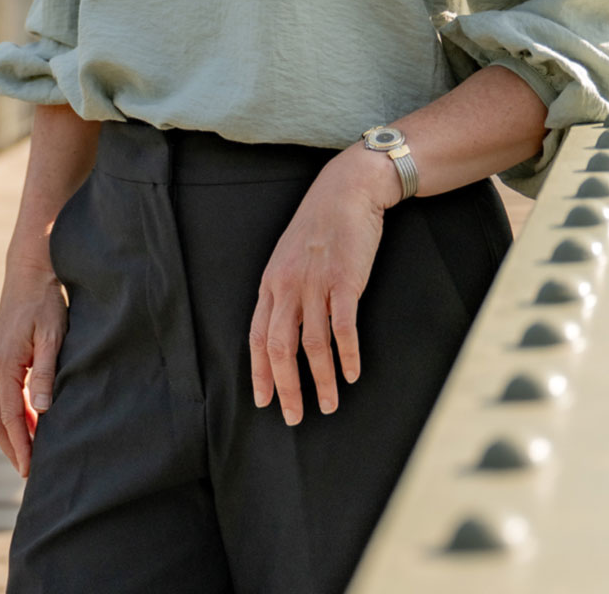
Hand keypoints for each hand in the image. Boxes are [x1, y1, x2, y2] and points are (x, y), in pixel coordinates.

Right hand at [0, 256, 68, 477]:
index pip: (11, 417)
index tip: (31, 471)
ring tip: (29, 456)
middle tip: (29, 474)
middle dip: (12, 448)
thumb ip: (47, 373)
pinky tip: (28, 423)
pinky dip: (11, 416)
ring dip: (11, 434)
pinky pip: (0, 395)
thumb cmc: (45, 302)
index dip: (22, 446)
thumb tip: (43, 410)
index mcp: (3, 365)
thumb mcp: (53, 336)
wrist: (29, 270)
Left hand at [249, 146, 397, 424]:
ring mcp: (316, 284)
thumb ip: (284, 291)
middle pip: (279, 347)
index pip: (257, 337)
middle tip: (294, 417)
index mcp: (271, 283)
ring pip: (313, 344)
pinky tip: (352, 374)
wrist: (346, 192)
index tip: (263, 401)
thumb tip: (284, 330)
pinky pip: (343, 327)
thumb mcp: (288, 258)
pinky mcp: (344, 281)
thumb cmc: (318, 227)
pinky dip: (347, 355)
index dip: (259, 372)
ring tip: (329, 405)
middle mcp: (287, 287)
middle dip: (286, 387)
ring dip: (320, 380)